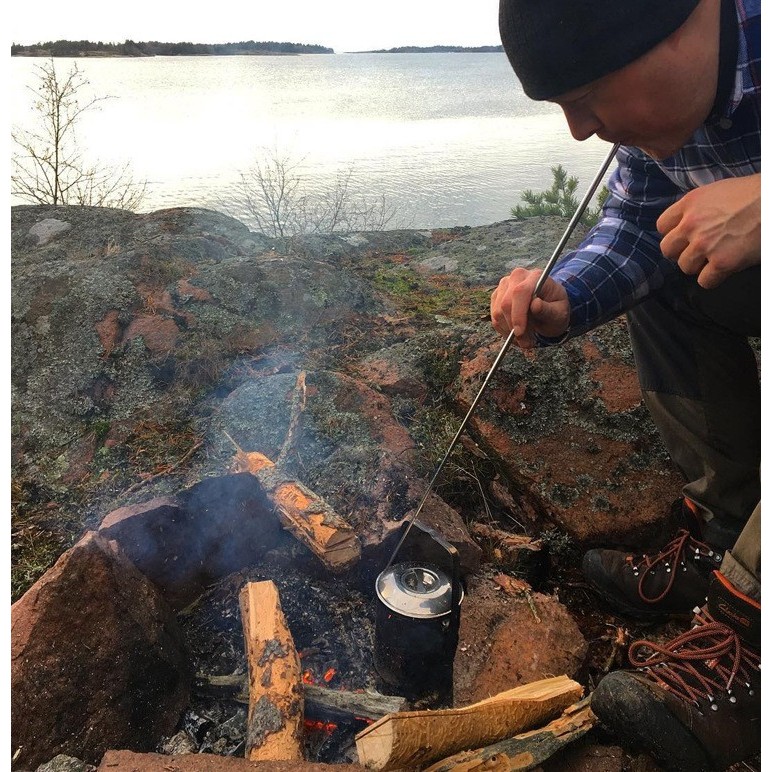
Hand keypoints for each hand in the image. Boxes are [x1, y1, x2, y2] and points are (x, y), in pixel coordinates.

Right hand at [490, 267, 569, 348]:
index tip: (520, 332)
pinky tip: (517, 335)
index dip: (518, 313)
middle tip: (526, 343)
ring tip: (525, 340)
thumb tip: (535, 305)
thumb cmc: (556, 309)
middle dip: (514, 327)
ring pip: (498, 312)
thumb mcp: (559, 313)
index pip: (520, 292)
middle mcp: (517, 277)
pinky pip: (495, 318)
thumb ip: (548, 310)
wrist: (549, 307)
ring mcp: (504, 286)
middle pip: (506, 303)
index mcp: (535, 277)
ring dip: (509, 331)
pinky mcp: (497, 297)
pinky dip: (504, 330)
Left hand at [657, 174, 760, 288]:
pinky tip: (723, 270)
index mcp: (690, 203)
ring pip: (685, 267)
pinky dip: (713, 279)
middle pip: (667, 249)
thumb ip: (698, 207)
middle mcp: (692, 224)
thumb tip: (687, 221)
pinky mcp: (722, 262)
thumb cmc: (754, 194)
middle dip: (680, 252)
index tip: (684, 237)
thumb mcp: (717, 191)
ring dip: (697, 266)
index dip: (673, 234)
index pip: (662, 226)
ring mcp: (705, 245)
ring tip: (714, 258)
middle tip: (695, 252)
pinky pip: (704, 281)